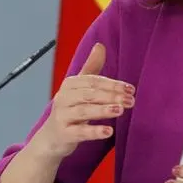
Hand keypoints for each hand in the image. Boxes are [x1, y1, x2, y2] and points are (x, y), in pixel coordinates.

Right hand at [32, 43, 133, 158]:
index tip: (131, 89)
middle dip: (111, 96)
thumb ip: (91, 68)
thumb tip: (100, 45)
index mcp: (70, 84)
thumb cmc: (70, 109)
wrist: (51, 137)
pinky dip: (94, 131)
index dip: (112, 84)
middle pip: (90, 94)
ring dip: (103, 110)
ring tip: (120, 110)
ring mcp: (62, 116)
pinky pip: (80, 132)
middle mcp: (63, 98)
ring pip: (84, 110)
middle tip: (131, 100)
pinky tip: (108, 131)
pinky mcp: (64, 134)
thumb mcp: (80, 88)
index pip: (93, 81)